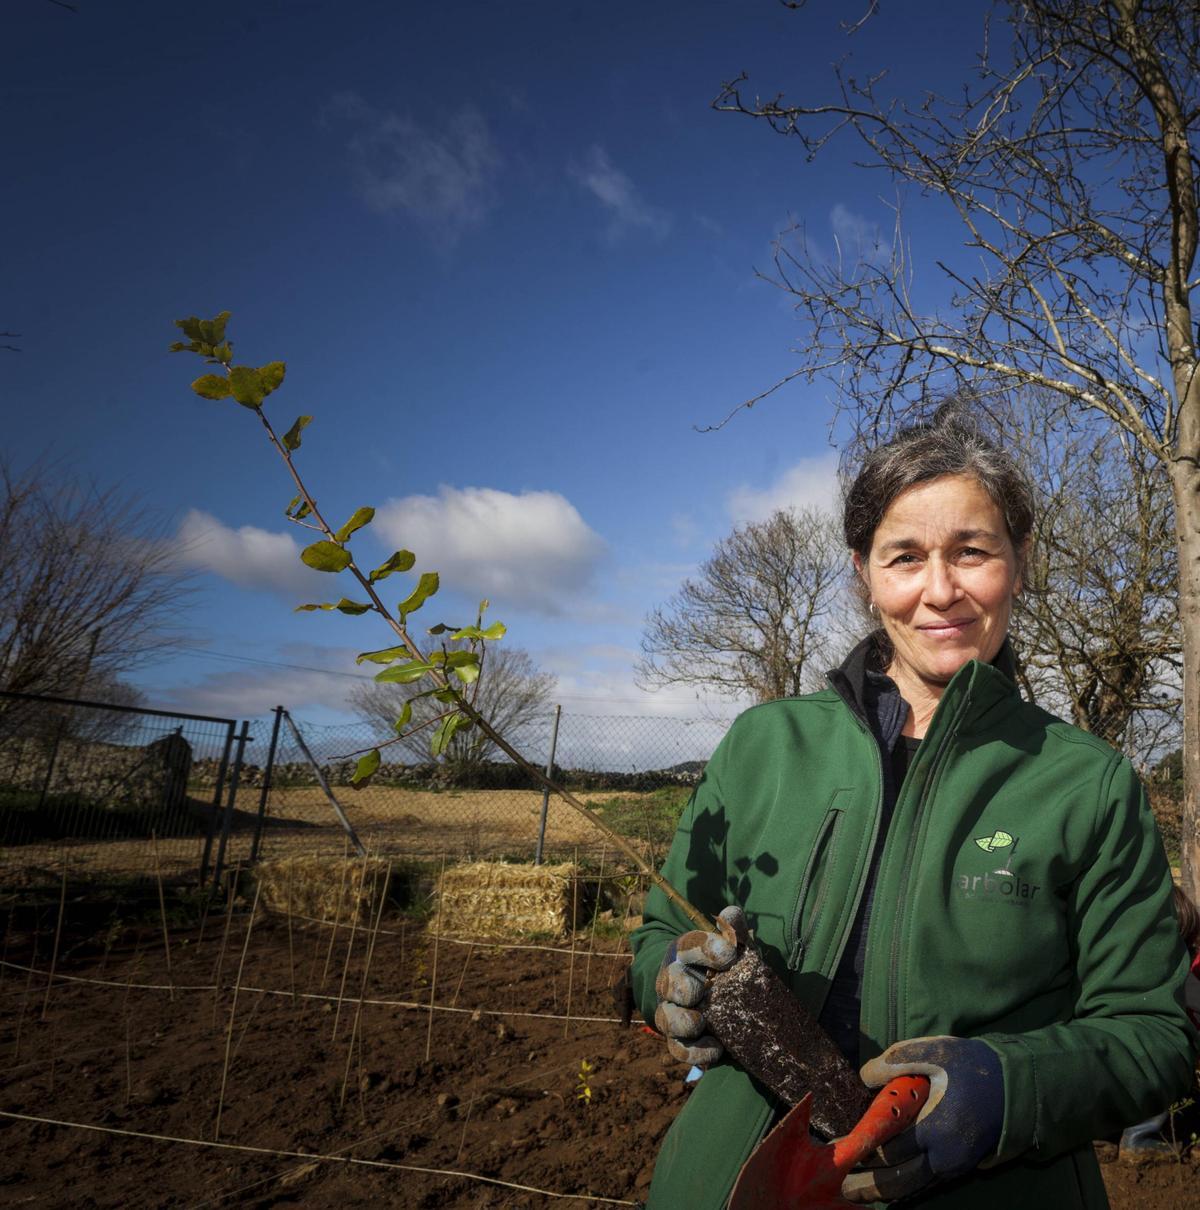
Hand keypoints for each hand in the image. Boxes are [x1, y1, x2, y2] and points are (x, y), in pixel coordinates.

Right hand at [653, 905, 746, 1066]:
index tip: (730, 954)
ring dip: (683, 1022)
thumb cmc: (723, 965)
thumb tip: (733, 915)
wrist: (715, 994)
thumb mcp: (731, 946)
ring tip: (701, 1022)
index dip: (706, 948)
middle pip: (668, 983)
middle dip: (684, 988)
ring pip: (666, 1019)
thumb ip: (733, 930)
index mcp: (684, 953)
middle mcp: (672, 981)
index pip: (688, 945)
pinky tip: (717, 1048)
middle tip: (703, 991)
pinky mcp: (680, 1040)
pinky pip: (679, 1050)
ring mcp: (673, 1011)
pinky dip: (696, 1052)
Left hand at [840, 1036, 1003, 1203]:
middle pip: (899, 1178)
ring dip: (884, 1191)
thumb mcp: (936, 1053)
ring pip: (913, 1185)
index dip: (862, 1151)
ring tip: (856, 1194)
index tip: (838, 1151)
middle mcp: (945, 1156)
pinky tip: (886, 1185)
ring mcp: (954, 1166)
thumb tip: (864, 1076)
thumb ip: (897, 1061)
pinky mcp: (959, 1167)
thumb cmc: (974, 1067)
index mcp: (936, 1129)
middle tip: (840, 1186)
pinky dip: (904, 1185)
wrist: (1017, 1087)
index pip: (890, 1148)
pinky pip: (926, 1182)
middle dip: (868, 1184)